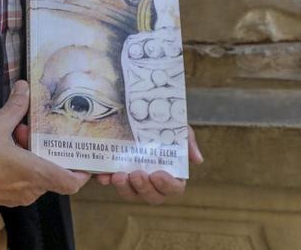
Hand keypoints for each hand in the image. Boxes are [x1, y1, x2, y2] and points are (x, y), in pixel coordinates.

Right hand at [0, 80, 89, 206]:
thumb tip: (24, 88)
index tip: (81, 154)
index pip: (71, 182)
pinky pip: (20, 181)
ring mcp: (14, 195)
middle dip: (45, 149)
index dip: (81, 170)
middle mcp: (28, 190)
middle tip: (32, 130)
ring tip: (15, 131)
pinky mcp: (0, 196)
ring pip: (35, 176)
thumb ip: (15, 106)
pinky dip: (19, 164)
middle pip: (52, 173)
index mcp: (34, 174)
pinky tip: (4, 144)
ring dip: (31, 155)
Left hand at [14, 122, 205, 205]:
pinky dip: (106, 181)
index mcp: (170, 171)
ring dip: (125, 189)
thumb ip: (186, 141)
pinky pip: (110, 182)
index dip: (167, 185)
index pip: (174, 187)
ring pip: (131, 193)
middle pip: (152, 196)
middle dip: (145, 188)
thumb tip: (197, 160)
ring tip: (118, 175)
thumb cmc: (161, 120)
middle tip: (137, 173)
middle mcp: (152, 179)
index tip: (158, 173)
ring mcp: (133, 178)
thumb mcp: (176, 126)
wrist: (135, 104)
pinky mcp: (115, 171)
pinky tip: (102, 175)